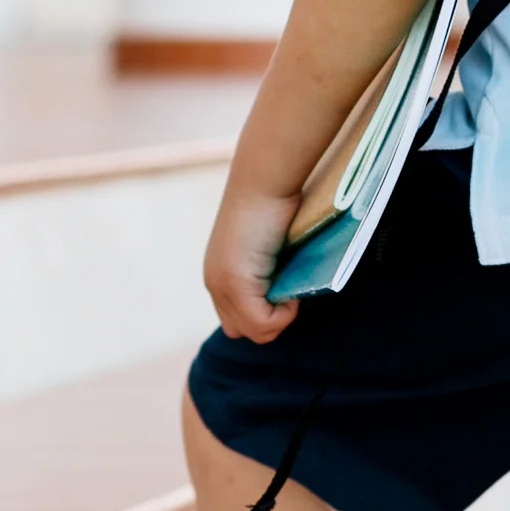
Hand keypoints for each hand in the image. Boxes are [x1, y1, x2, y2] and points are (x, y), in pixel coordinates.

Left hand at [203, 186, 302, 343]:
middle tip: (290, 291)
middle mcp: (215, 282)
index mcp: (220, 271)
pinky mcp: (236, 284)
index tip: (286, 286)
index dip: (264, 310)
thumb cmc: (274, 198)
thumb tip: (290, 284)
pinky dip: (284, 315)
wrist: (265, 179)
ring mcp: (223, 285)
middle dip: (268, 320)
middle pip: (240, 330)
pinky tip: (294, 291)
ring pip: (251, 331)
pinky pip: (262, 324)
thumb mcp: (269, 240)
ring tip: (293, 290)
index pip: (236, 317)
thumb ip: (270, 264)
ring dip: (278, 318)